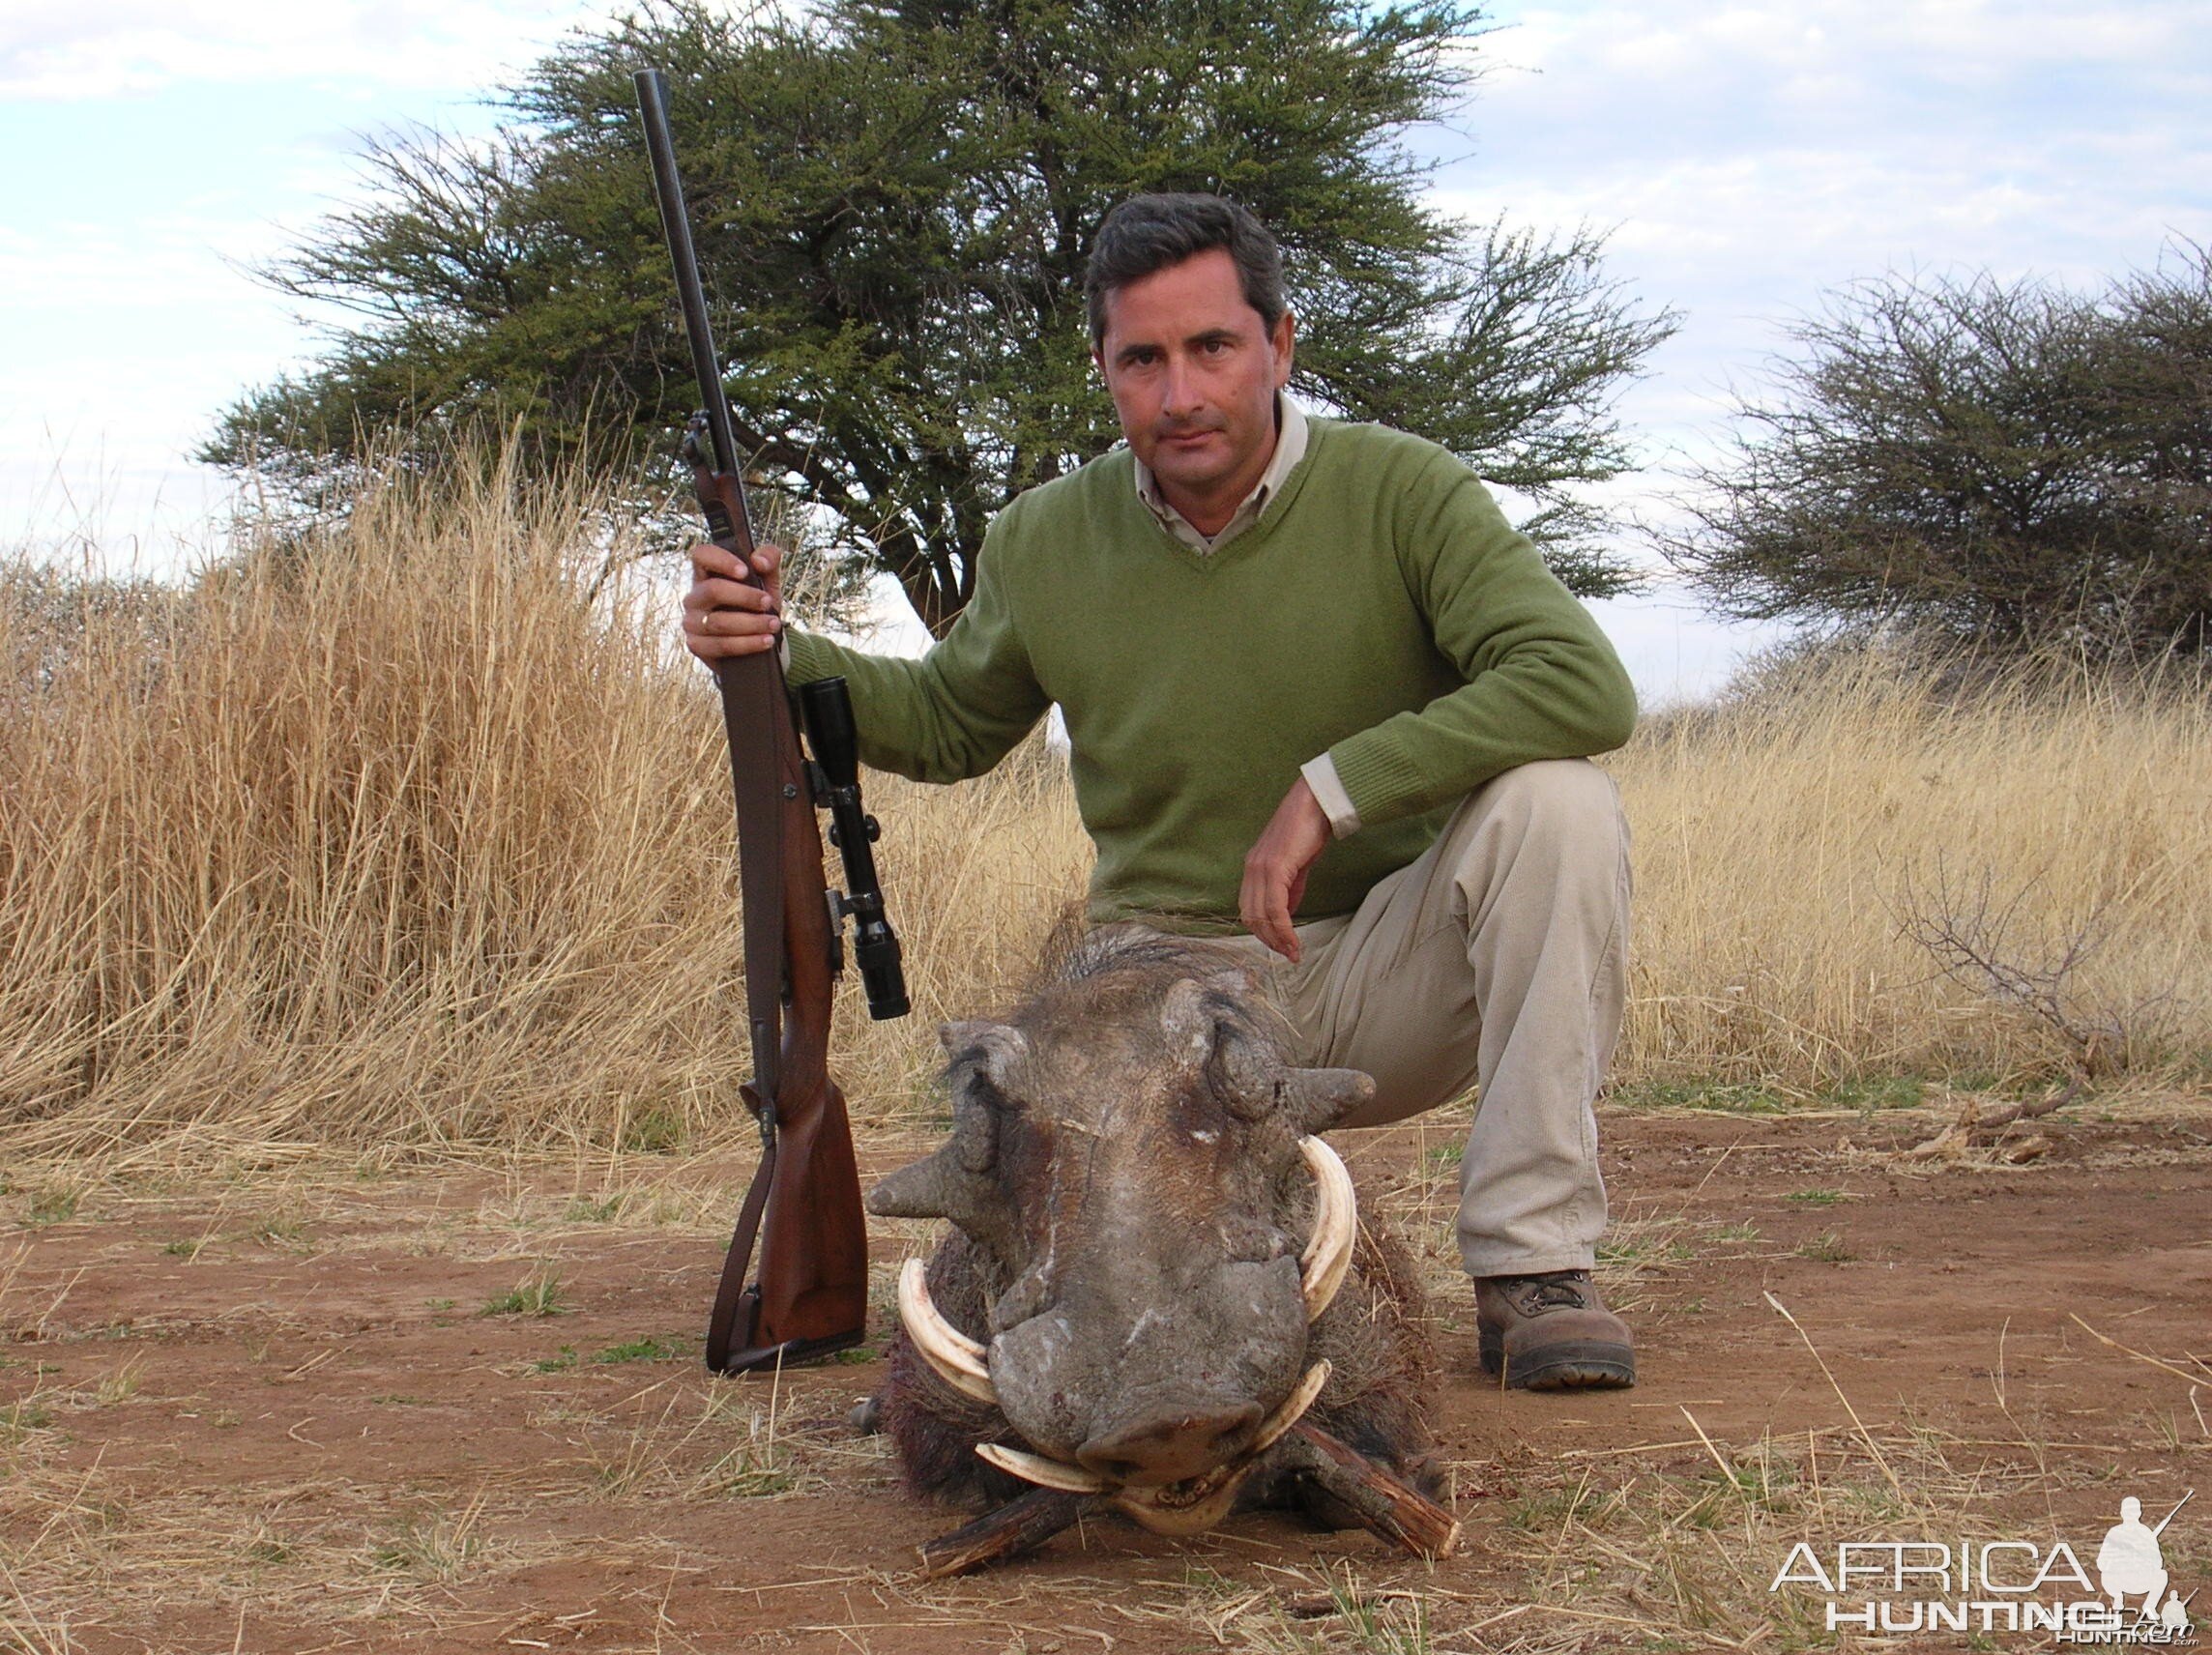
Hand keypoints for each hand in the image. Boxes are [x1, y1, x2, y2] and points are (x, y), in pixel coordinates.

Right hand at [682, 540, 783, 660]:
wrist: (756, 641)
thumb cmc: (757, 604)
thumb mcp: (768, 580)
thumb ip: (769, 560)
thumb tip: (759, 561)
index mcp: (706, 574)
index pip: (702, 555)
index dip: (721, 560)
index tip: (745, 571)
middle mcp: (694, 597)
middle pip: (713, 590)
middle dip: (745, 596)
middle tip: (768, 602)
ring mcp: (692, 622)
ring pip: (718, 622)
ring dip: (751, 623)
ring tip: (774, 624)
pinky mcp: (697, 646)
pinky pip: (721, 645)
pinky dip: (747, 644)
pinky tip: (765, 641)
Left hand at [1240, 776, 1330, 962]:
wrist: (1317, 802)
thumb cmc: (1309, 828)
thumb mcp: (1296, 865)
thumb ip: (1289, 889)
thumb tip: (1288, 913)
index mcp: (1253, 867)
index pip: (1250, 909)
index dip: (1263, 932)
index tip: (1282, 947)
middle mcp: (1251, 868)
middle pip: (1251, 917)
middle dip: (1270, 941)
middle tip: (1289, 955)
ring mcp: (1260, 868)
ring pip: (1261, 916)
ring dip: (1277, 939)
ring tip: (1293, 953)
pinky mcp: (1274, 867)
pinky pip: (1275, 908)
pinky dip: (1284, 929)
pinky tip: (1294, 940)